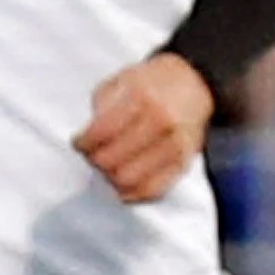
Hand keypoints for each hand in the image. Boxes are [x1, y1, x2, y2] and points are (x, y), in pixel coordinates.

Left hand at [72, 51, 214, 202]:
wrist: (195, 84)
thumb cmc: (151, 84)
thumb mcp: (120, 81)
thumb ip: (101, 107)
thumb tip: (88, 138)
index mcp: (141, 98)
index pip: (100, 133)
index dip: (83, 143)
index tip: (79, 143)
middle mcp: (161, 123)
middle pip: (112, 160)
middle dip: (94, 160)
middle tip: (92, 155)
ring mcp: (174, 145)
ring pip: (129, 179)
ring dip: (110, 178)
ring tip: (107, 167)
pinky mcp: (183, 163)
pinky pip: (153, 190)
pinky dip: (132, 193)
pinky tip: (121, 185)